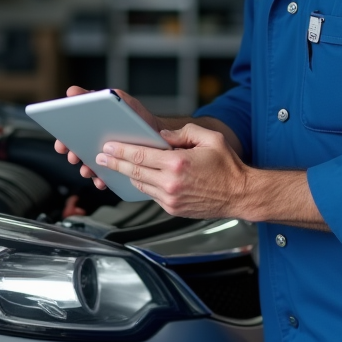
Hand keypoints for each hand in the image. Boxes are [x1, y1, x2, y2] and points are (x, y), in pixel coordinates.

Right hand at [53, 86, 161, 190]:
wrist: (160, 135)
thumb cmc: (137, 117)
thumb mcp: (117, 100)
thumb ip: (95, 96)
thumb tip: (72, 91)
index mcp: (93, 126)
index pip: (71, 133)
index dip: (63, 138)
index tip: (62, 143)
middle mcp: (95, 142)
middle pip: (76, 150)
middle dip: (72, 154)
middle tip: (73, 156)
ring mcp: (105, 157)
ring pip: (87, 165)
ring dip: (84, 169)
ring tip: (87, 170)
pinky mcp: (114, 169)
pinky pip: (103, 177)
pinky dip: (99, 180)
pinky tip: (101, 180)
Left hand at [97, 122, 249, 218]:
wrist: (240, 195)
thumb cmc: (228, 167)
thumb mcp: (210, 139)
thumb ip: (183, 132)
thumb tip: (162, 134)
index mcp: (178, 164)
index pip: (141, 155)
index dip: (121, 150)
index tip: (108, 146)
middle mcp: (171, 183)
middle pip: (134, 171)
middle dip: (114, 163)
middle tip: (100, 157)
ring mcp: (170, 199)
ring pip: (140, 185)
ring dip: (126, 175)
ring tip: (115, 165)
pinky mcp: (173, 209)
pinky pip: (150, 194)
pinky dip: (142, 185)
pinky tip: (137, 177)